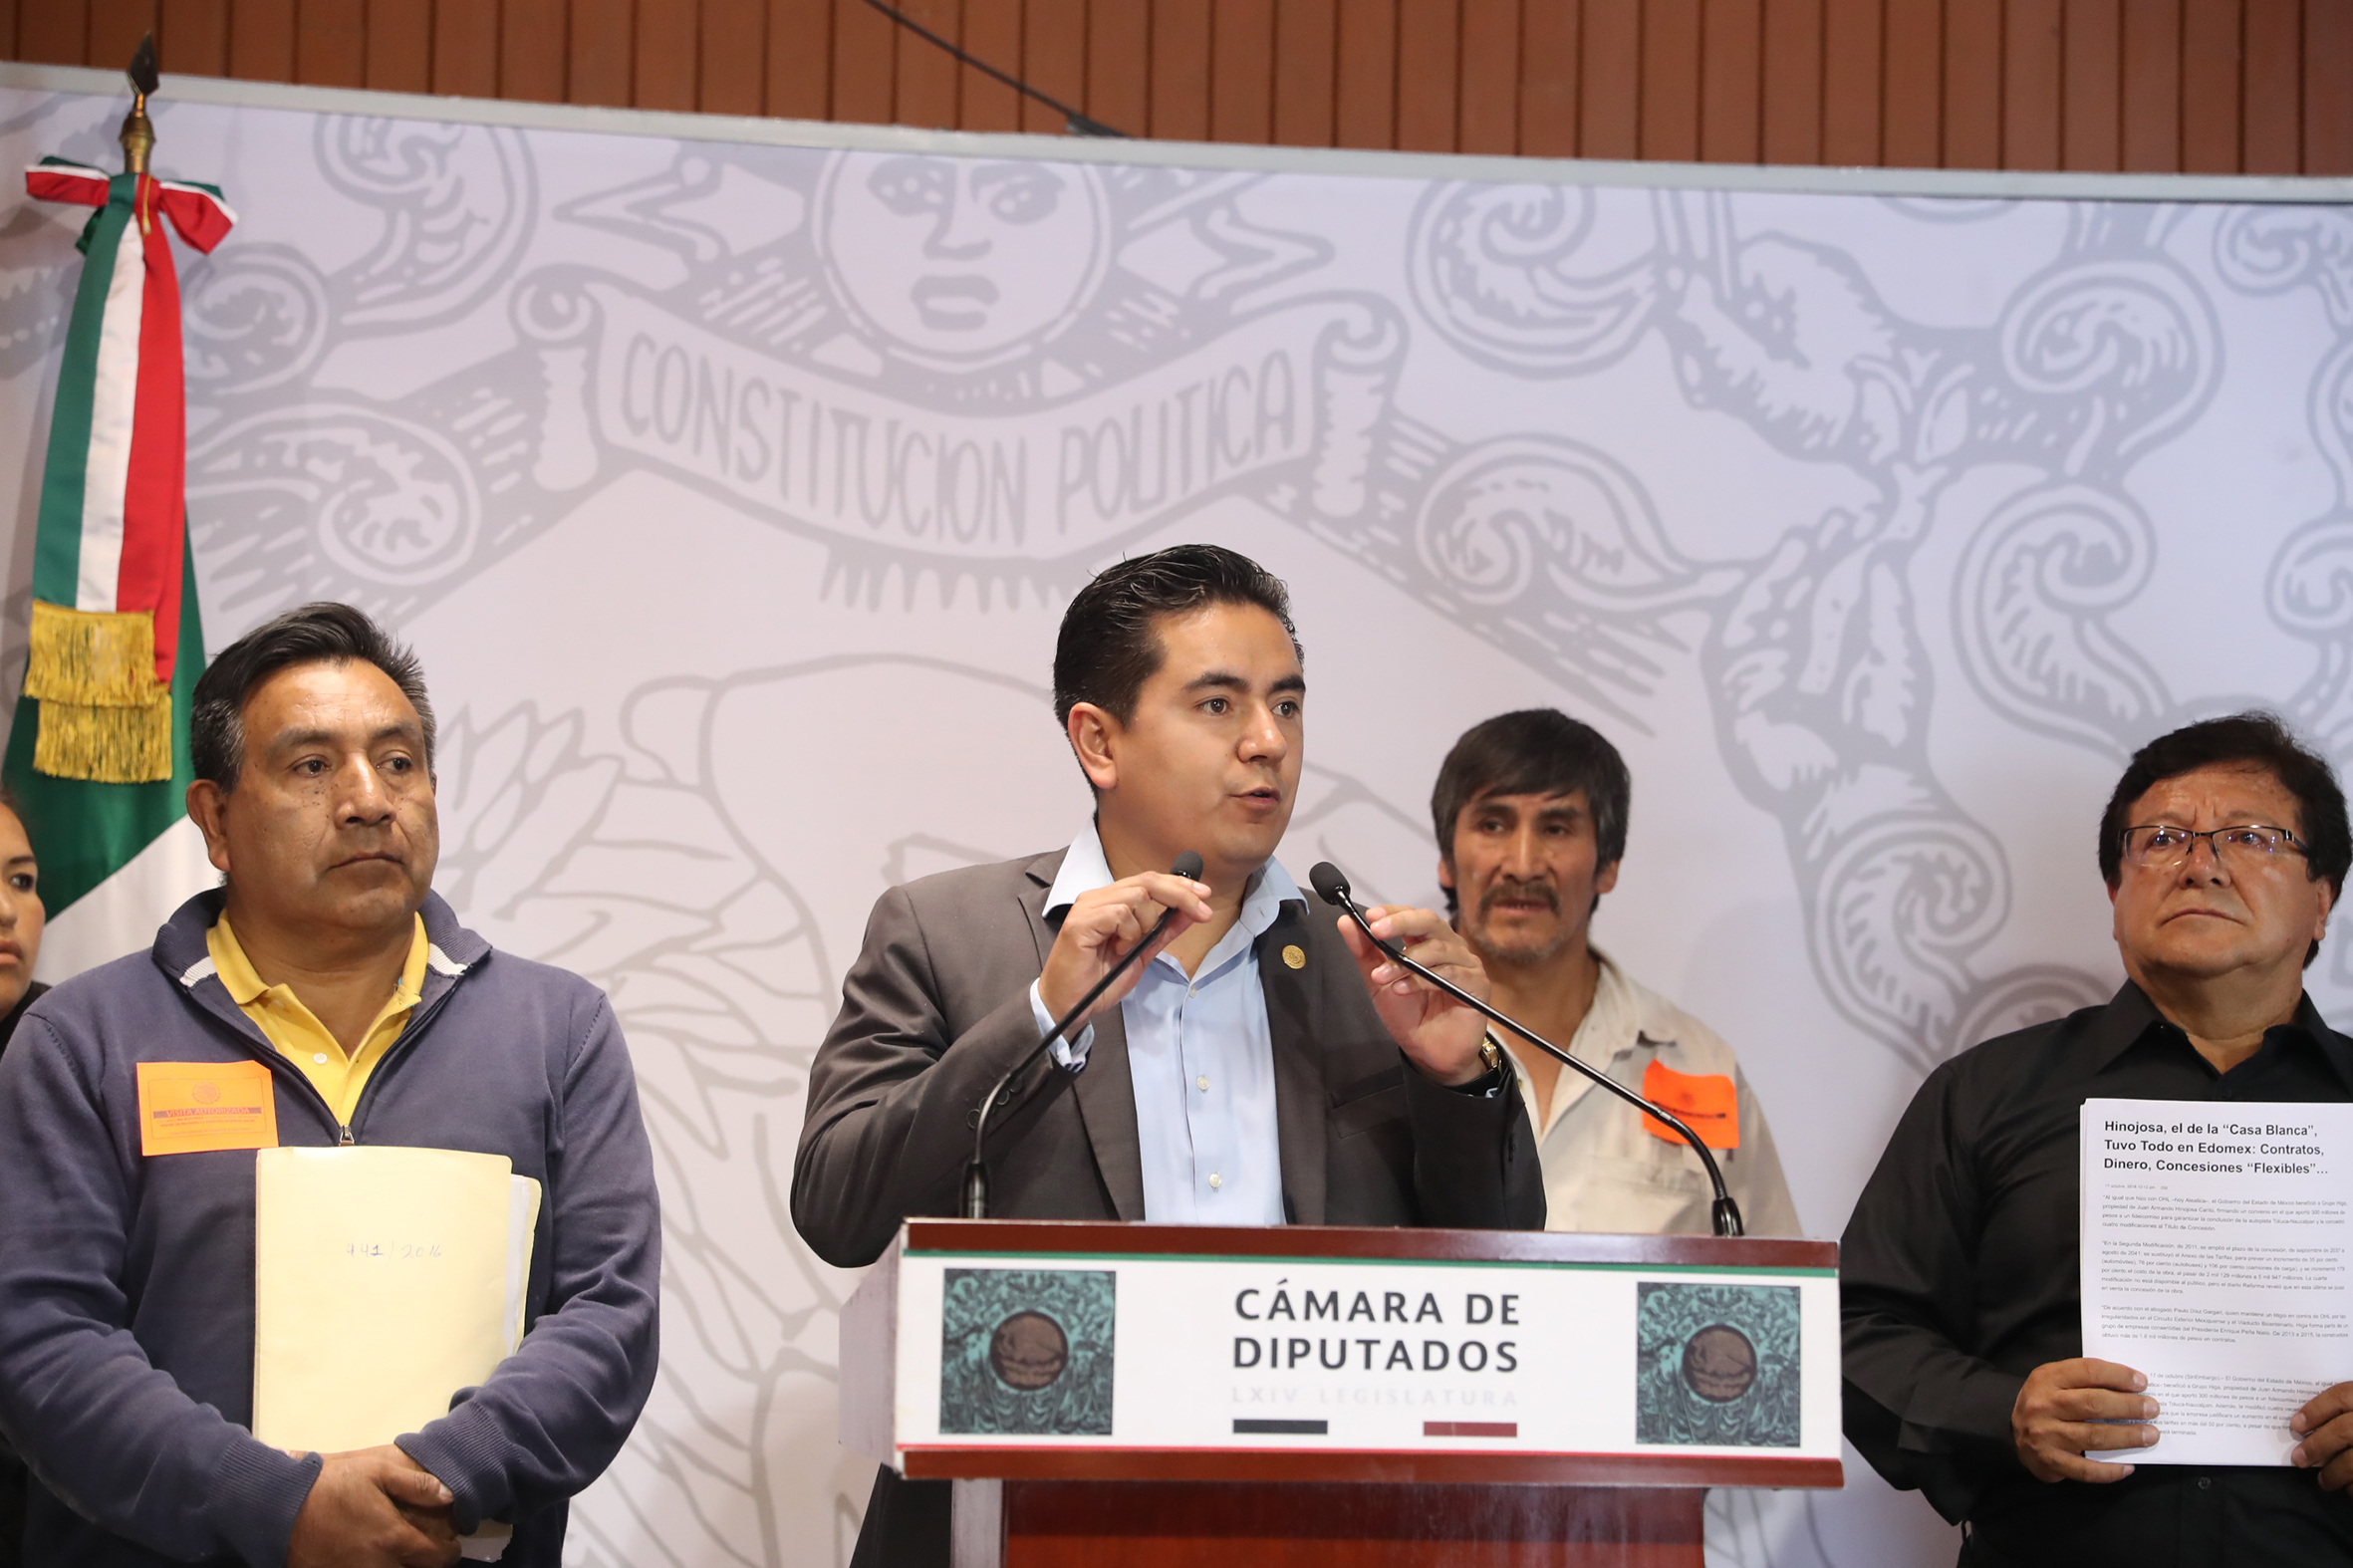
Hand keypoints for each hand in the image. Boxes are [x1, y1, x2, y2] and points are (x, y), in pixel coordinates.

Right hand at [286, 1444, 459, 1567]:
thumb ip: (415, 1484)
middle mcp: (377, 1565)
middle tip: (424, 1549)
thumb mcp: (376, 1471)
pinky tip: (374, 1557)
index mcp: (392, 1538)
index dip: (448, 1553)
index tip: (449, 1545)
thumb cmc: (330, 1486)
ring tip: (399, 1553)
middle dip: (424, 1563)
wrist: (280, 1507)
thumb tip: (449, 1495)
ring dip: (400, 1567)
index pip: (436, 1558)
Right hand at [1038, 871, 1213, 1023]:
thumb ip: (1162, 931)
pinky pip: (1120, 913)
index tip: (1204, 895)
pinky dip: (1128, 932)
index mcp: (1110, 901)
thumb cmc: (1098, 981)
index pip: (1149, 881)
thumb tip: (1189, 913)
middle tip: (1201, 912)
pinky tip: (1118, 949)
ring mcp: (1087, 907)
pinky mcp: (1080, 922)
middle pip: (1147, 881)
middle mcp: (1097, 898)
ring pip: (1136, 896)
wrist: (1069, 1005)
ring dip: (1145, 924)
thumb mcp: (1141, 953)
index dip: (1178, 885)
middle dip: (1180, 895)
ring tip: (1129, 947)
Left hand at [1336, 906, 1489, 1085]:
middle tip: (1377, 930)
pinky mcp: (1478, 984)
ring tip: (1382, 977)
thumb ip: (1364, 952)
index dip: (1392, 912)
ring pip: (1437, 949)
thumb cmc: (1408, 1014)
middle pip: (1430, 921)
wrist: (1427, 1052)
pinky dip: (1422, 980)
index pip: (1412, 915)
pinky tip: (1402, 989)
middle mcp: (1449, 947)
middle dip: (1401, 922)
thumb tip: (1346, 921)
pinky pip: (1451, 974)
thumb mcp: (1378, 982)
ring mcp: (1466, 964)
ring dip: (1405, 962)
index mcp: (1426, 941)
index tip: (1370, 915)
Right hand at [2011, 1358, 2155, 1482]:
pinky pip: (2085, 1469)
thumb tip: (2132, 1387)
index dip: (2117, 1376)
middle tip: (2152, 1409)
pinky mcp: (2050, 1462)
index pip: (2087, 1371)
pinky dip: (2110, 1470)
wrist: (2013, 1434)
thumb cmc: (2046, 1404)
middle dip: (2128, 1406)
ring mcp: (2045, 1435)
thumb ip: (2085, 1381)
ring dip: (2127, 1436)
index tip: (2142, 1383)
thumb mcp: (2055, 1382)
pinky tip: (2129, 1467)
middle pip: (2093, 1404)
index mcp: (2046, 1379)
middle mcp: (2043, 1405)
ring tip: (2150, 1435)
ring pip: (2094, 1436)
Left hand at [2290, 1382, 2352, 1487]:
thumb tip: (2304, 1421)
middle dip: (2317, 1446)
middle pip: (2344, 1430)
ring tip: (2324, 1481)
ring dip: (2335, 1473)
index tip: (2295, 1425)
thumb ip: (2341, 1407)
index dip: (2315, 1410)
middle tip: (2298, 1459)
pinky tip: (2348, 1488)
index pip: (2341, 1397)